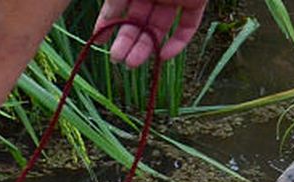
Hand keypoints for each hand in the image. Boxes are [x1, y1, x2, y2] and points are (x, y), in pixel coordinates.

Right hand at [92, 0, 206, 66]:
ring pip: (159, 28)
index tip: (98, 41)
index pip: (118, 8)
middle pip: (138, 22)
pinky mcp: (195, 1)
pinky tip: (162, 56)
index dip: (108, 25)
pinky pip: (187, 26)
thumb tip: (102, 25)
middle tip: (118, 59)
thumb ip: (114, 3)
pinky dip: (177, 43)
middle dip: (127, 42)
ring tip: (132, 63)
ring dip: (146, 48)